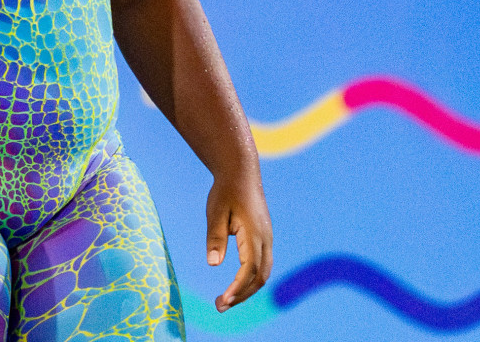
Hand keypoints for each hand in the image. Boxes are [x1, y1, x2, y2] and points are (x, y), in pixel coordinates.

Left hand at [206, 171, 271, 310]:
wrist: (241, 172)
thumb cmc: (225, 191)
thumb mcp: (215, 212)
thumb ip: (215, 237)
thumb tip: (213, 264)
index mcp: (254, 234)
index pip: (248, 270)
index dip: (236, 288)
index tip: (222, 301)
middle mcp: (266, 239)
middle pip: (259, 277)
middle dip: (241, 295)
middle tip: (219, 306)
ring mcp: (267, 238)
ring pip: (263, 273)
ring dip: (246, 289)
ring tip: (226, 299)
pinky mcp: (264, 237)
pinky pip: (262, 264)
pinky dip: (250, 279)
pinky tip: (235, 283)